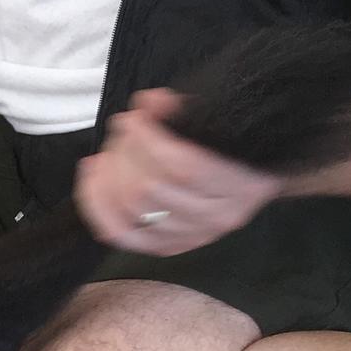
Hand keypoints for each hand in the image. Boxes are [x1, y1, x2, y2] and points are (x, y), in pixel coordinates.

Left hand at [76, 88, 284, 253]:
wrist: (257, 174)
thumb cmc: (235, 142)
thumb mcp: (218, 117)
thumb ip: (182, 109)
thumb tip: (148, 104)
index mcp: (241, 183)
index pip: (182, 167)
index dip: (147, 140)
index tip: (134, 117)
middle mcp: (217, 217)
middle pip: (148, 190)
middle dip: (123, 153)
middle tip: (122, 130)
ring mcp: (192, 237)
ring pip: (131, 213)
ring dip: (107, 176)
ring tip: (108, 151)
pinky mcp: (168, 246)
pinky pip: (120, 233)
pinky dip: (97, 203)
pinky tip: (93, 175)